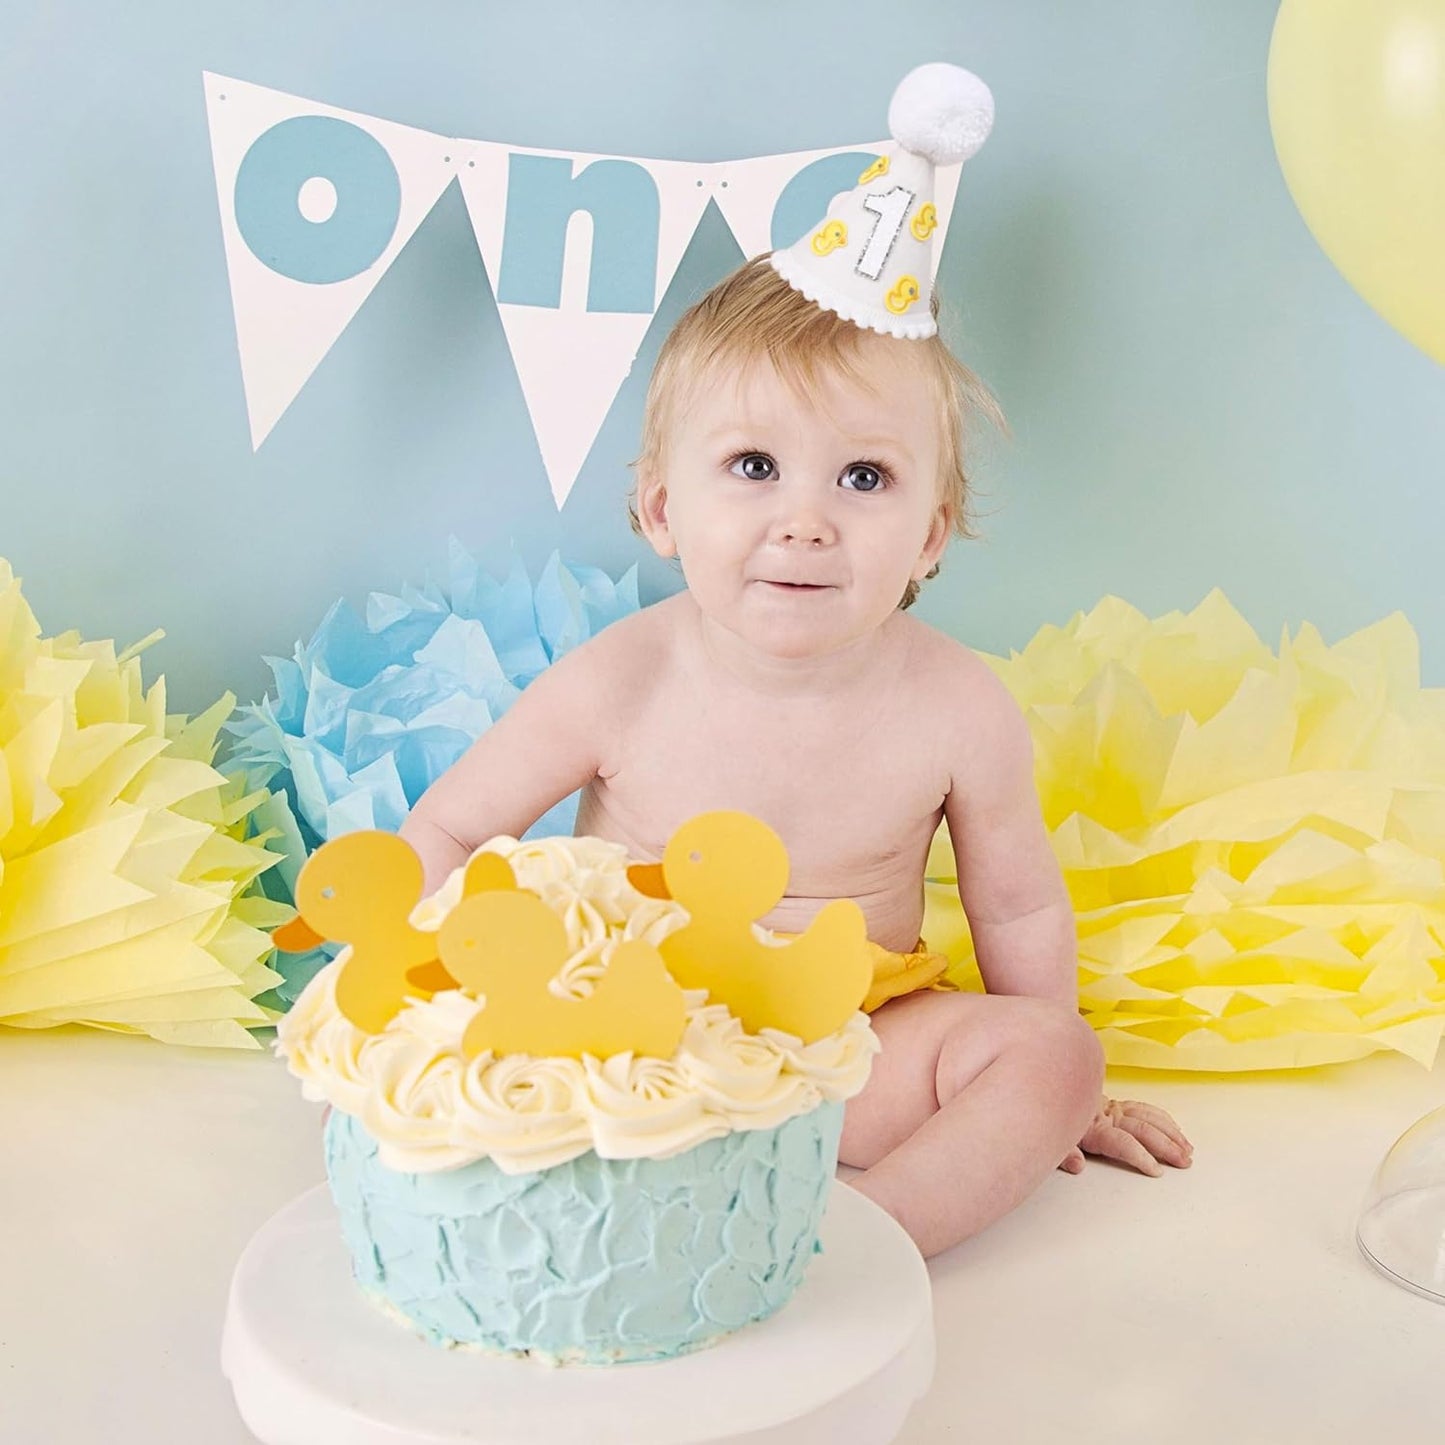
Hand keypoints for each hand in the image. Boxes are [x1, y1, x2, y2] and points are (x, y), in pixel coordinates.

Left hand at [1058, 1096, 1191, 1175]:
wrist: (1046, 1092)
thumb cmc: (1050, 1121)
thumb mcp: (1051, 1141)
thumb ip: (1064, 1153)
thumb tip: (1077, 1165)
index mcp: (1092, 1128)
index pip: (1122, 1142)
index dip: (1140, 1156)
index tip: (1157, 1170)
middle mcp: (1107, 1116)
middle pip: (1142, 1129)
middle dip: (1166, 1146)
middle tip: (1184, 1162)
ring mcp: (1113, 1109)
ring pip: (1148, 1117)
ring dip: (1170, 1133)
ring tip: (1187, 1150)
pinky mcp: (1116, 1106)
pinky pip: (1144, 1110)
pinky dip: (1163, 1120)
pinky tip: (1175, 1130)